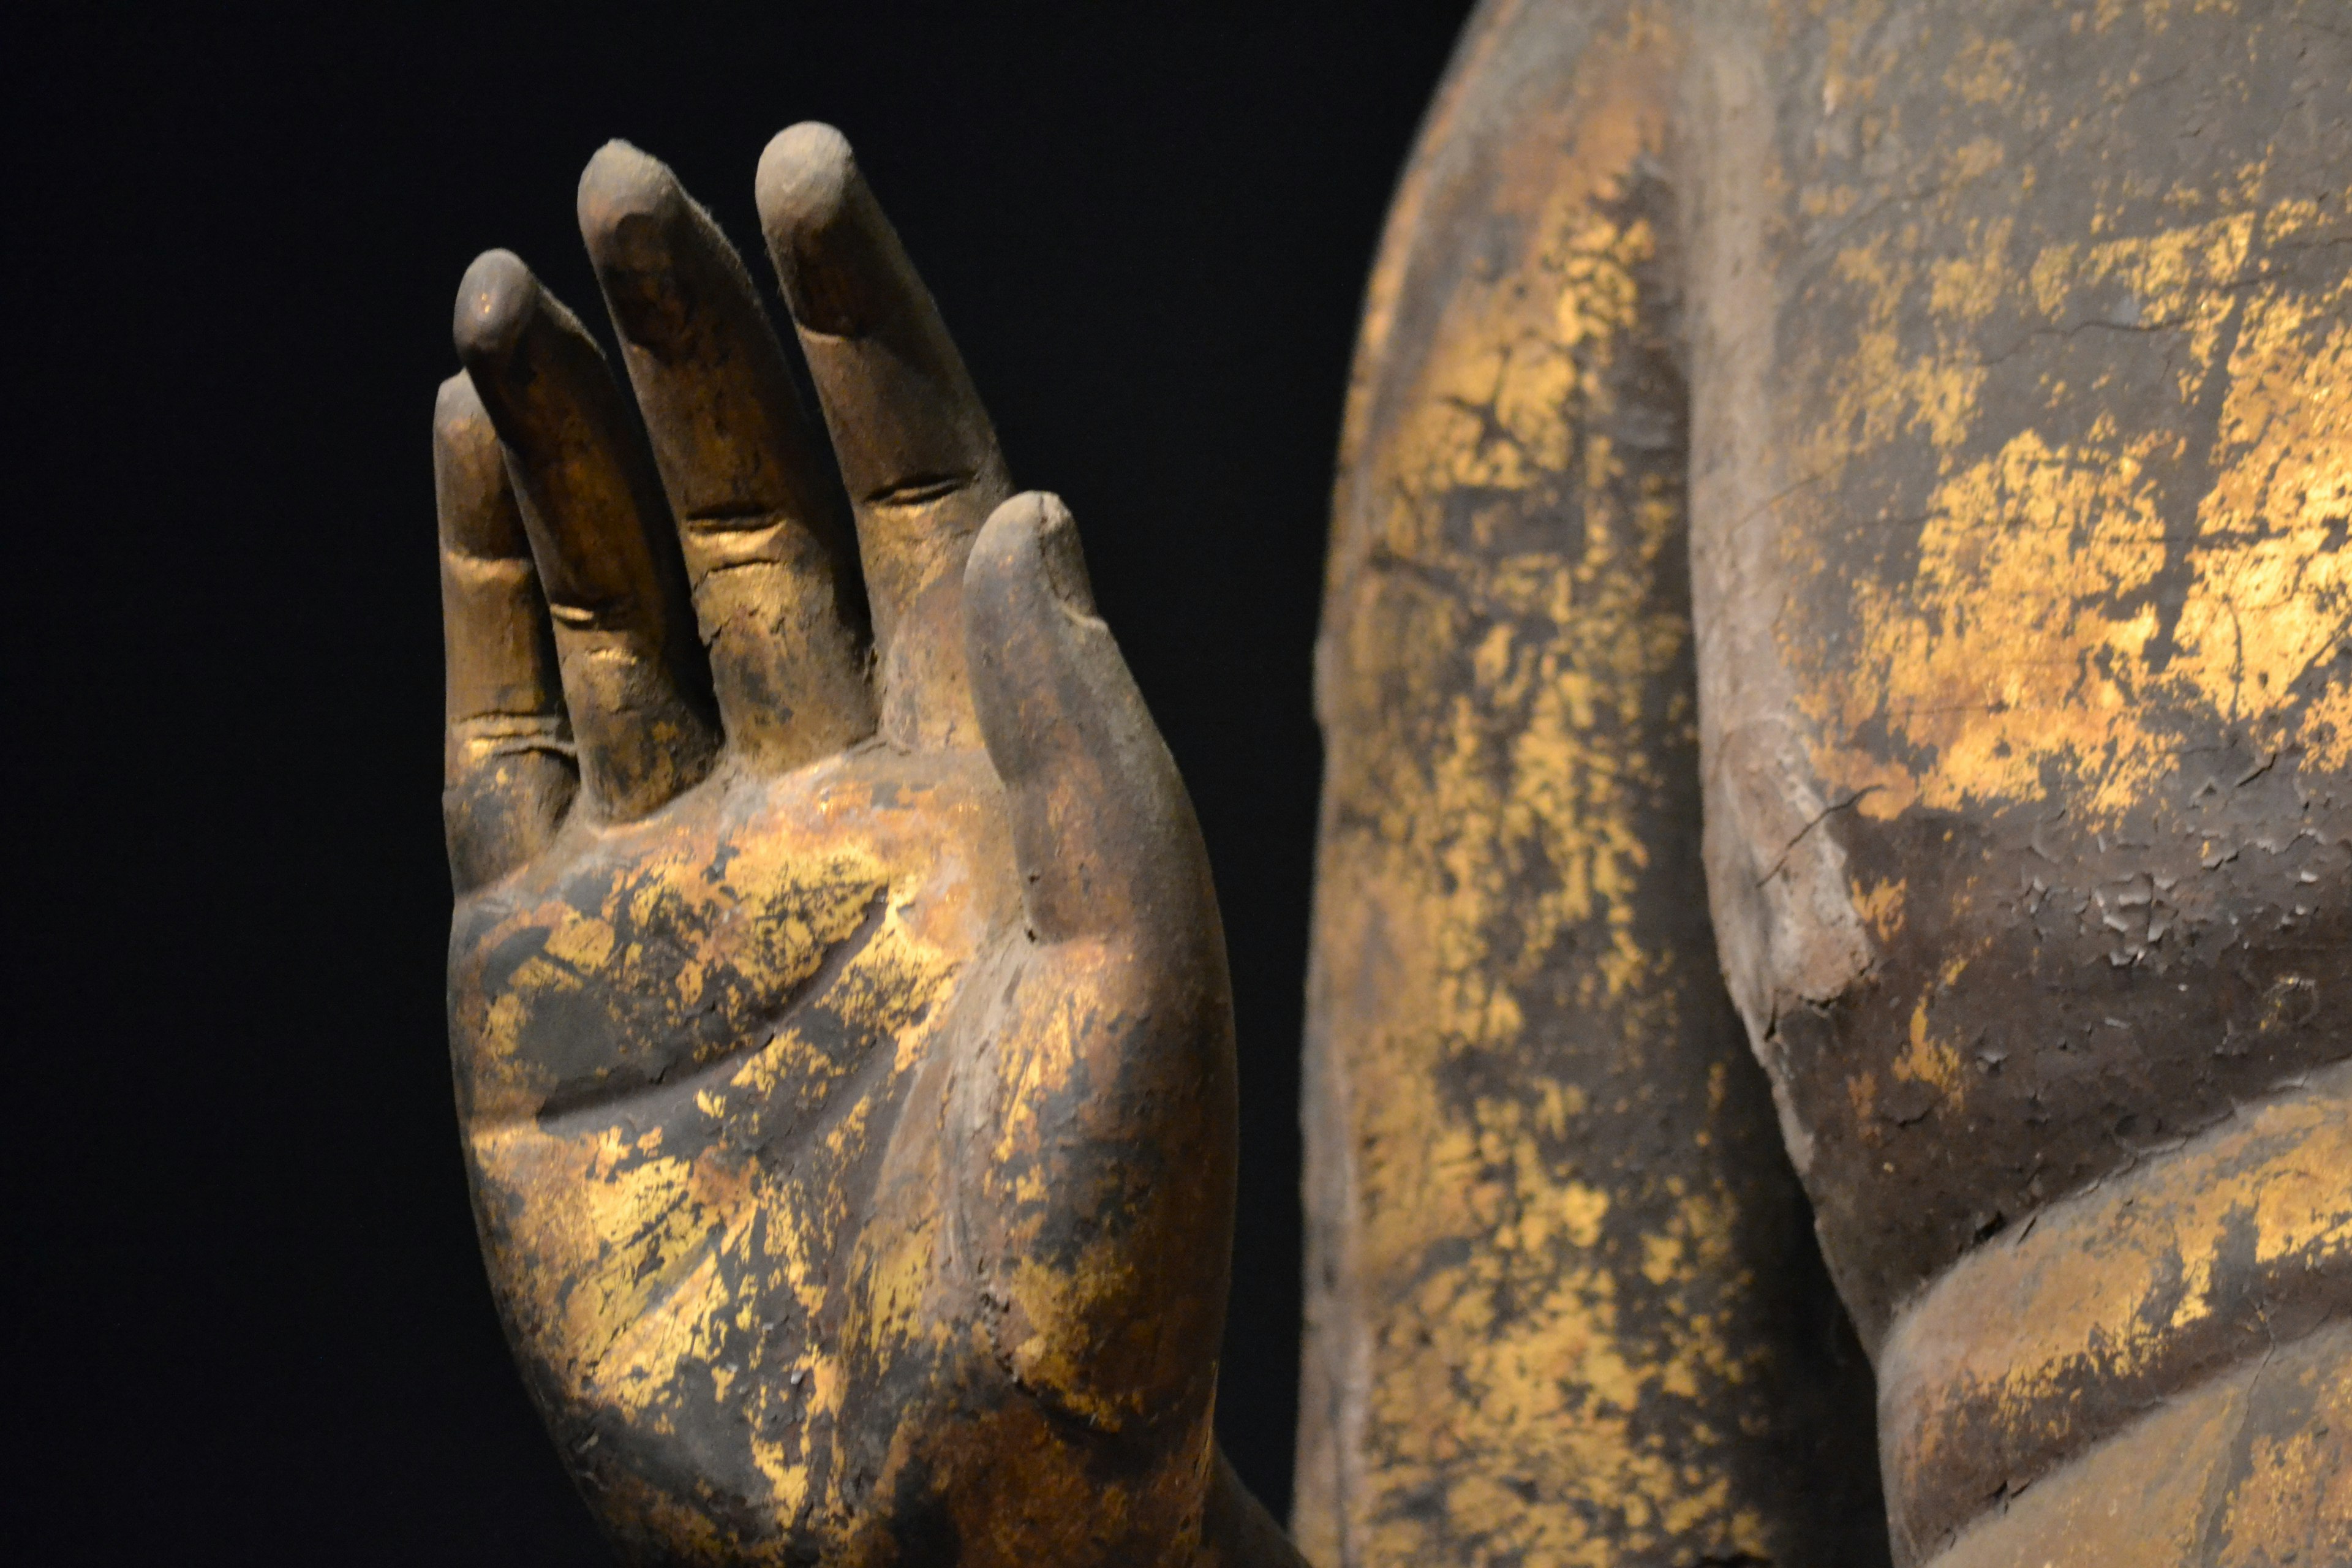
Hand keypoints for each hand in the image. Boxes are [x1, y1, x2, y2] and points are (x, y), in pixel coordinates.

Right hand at [436, 126, 1287, 1565]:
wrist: (943, 1501)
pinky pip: (506, 729)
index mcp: (995, 780)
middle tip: (631, 180)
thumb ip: (1081, 739)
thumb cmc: (1094, 1269)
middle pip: (758, 512)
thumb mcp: (1139, 982)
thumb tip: (1015, 501)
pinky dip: (484, 588)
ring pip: (619, 596)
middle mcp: (838, 797)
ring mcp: (684, 874)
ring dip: (571, 433)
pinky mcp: (541, 968)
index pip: (924, 497)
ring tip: (514, 282)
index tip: (804, 175)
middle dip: (698, 342)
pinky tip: (470, 448)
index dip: (864, 335)